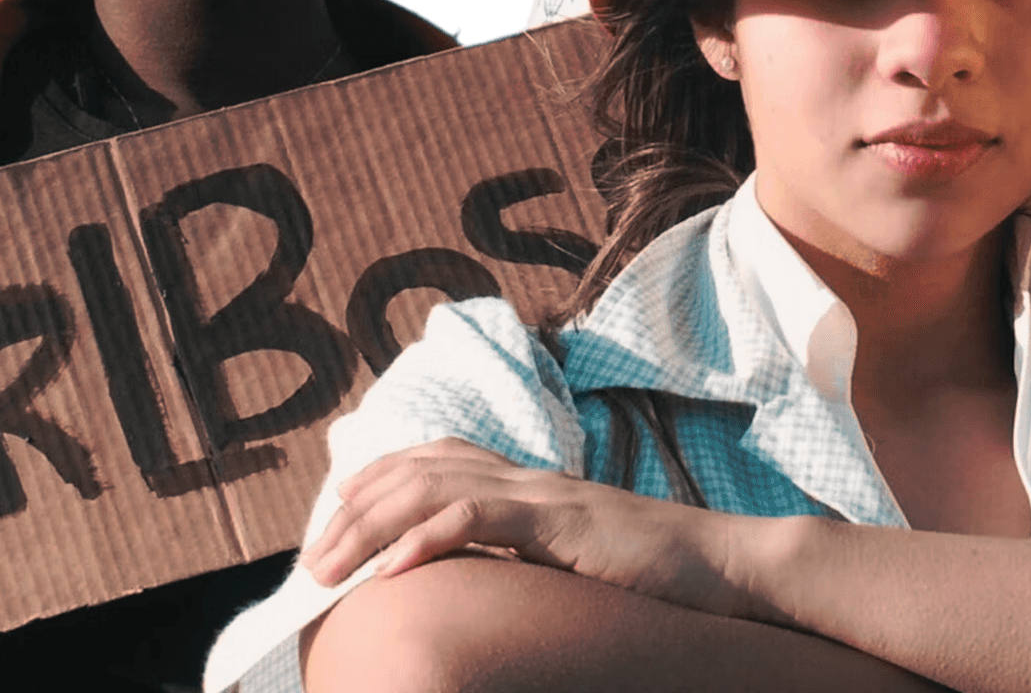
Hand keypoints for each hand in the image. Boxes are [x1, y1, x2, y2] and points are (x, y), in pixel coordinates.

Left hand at [308, 439, 748, 618]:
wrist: (720, 563)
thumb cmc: (650, 572)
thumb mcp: (570, 559)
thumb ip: (523, 552)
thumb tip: (474, 573)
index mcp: (528, 482)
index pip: (433, 457)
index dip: (374, 479)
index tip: (331, 517)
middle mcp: (527, 476)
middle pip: (418, 469)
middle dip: (353, 511)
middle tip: (311, 558)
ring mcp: (543, 495)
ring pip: (434, 488)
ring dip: (371, 527)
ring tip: (330, 565)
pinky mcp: (562, 520)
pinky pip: (482, 517)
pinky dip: (429, 537)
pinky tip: (395, 567)